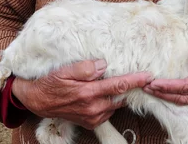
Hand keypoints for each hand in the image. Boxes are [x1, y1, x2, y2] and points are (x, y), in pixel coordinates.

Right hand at [12, 59, 151, 129]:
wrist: (38, 101)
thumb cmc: (51, 83)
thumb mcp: (65, 71)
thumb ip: (85, 68)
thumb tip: (103, 65)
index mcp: (88, 93)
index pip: (118, 85)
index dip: (135, 81)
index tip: (148, 76)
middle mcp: (92, 108)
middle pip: (120, 97)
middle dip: (129, 88)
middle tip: (137, 77)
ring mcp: (92, 117)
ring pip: (114, 105)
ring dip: (118, 96)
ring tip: (118, 84)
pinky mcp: (90, 122)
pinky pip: (107, 113)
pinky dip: (109, 103)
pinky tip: (104, 95)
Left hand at [143, 34, 187, 104]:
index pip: (187, 87)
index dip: (170, 87)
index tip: (154, 83)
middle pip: (182, 97)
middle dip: (163, 94)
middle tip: (146, 87)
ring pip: (182, 100)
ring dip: (165, 96)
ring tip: (148, 89)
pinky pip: (184, 97)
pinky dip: (170, 94)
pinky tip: (159, 89)